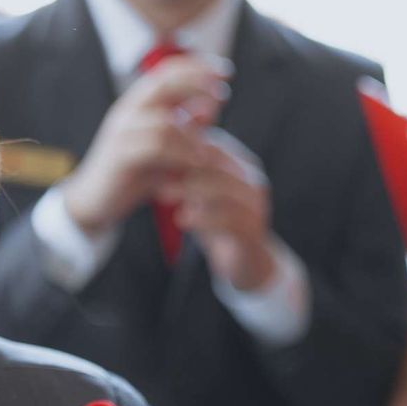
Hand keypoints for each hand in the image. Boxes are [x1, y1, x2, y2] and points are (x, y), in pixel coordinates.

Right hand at [62, 57, 229, 235]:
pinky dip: (181, 154)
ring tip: (211, 148)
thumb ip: (185, 124)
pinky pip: (155, 147)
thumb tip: (212, 106)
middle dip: (196, 83)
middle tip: (223, 92)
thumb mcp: (165, 145)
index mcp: (138, 103)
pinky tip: (197, 162)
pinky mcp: (121, 156)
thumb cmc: (134, 170)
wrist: (97, 200)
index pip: (166, 72)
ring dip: (193, 133)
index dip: (196, 66)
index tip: (225, 70)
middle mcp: (128, 111)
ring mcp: (122, 132)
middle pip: (163, 83)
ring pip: (164, 121)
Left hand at [165, 130, 277, 290]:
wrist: (244, 260)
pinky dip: (203, 219)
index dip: (180, 148)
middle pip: (216, 163)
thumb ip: (184, 171)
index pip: (209, 145)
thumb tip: (153, 149)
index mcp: (240, 163)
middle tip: (153, 169)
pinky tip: (181, 220)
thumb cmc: (217, 220)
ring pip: (222, 190)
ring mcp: (255, 205)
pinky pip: (229, 221)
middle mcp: (251, 179)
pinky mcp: (253, 230)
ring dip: (189, 190)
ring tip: (161, 195)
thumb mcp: (199, 192)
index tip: (151, 153)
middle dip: (182, 165)